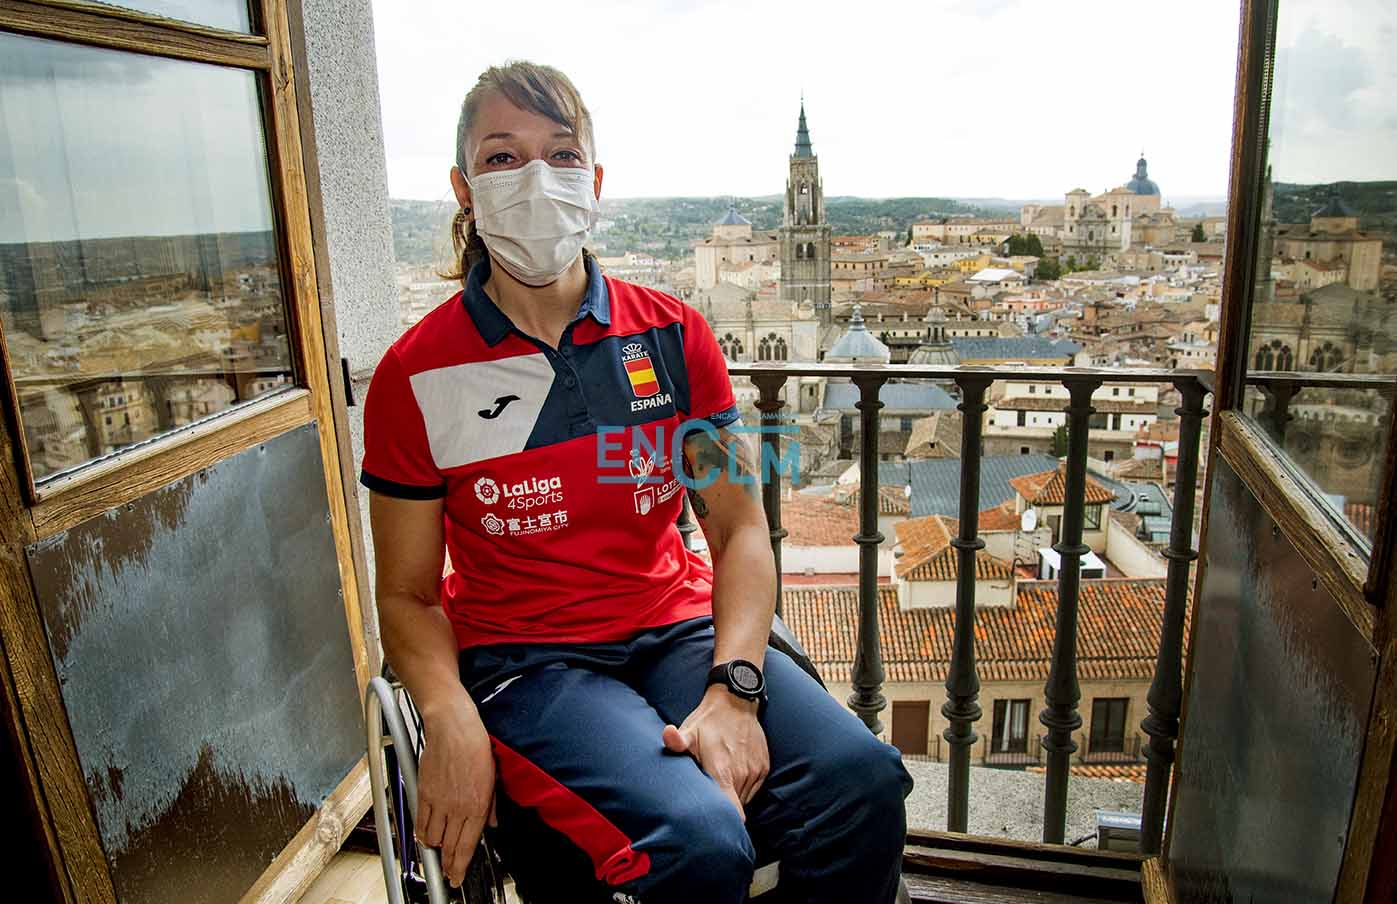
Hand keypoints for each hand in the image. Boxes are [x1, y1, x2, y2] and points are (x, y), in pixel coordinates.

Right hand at [416, 703, 496, 888]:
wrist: (453, 727)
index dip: (460, 867)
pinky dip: (421, 833)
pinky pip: (419, 822)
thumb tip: (491, 823)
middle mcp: (457, 807)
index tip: (458, 877)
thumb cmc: (475, 746)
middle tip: (448, 874)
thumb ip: (491, 806)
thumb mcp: (493, 777)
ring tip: (438, 850)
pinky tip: (425, 835)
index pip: (466, 846)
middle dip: (448, 865)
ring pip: (432, 838)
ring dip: (434, 848)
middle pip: (448, 847)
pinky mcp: (423, 793)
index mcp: (477, 805)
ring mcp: (438, 802)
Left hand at [662, 685, 768, 820]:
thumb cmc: (708, 721)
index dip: (724, 824)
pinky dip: (744, 787)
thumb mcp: (690, 730)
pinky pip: (753, 789)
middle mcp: (741, 774)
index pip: (731, 812)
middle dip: (723, 807)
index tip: (715, 826)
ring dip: (733, 796)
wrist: (736, 702)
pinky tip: (732, 773)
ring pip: (744, 799)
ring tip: (720, 781)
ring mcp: (754, 771)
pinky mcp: (763, 767)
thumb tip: (667, 735)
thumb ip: (677, 741)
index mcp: (722, 771)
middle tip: (709, 797)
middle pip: (735, 807)